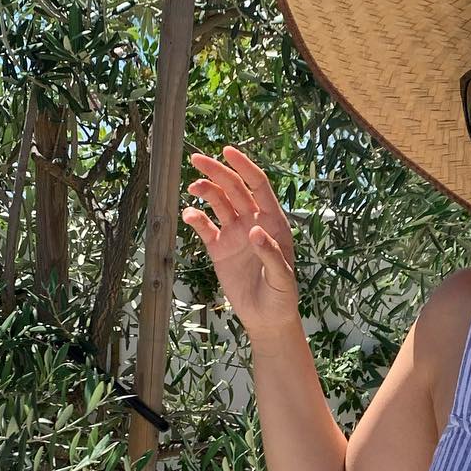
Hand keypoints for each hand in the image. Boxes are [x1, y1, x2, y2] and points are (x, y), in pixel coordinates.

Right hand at [181, 145, 302, 339]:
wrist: (266, 318)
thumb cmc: (281, 297)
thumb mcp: (281, 278)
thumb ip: (271, 254)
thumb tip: (255, 231)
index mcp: (273, 222)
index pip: (258, 186)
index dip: (244, 167)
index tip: (228, 151)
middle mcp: (253, 222)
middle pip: (234, 189)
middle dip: (217, 172)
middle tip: (196, 159)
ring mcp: (235, 234)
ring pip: (218, 203)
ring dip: (206, 191)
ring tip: (193, 188)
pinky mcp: (219, 249)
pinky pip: (205, 228)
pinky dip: (195, 218)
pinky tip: (188, 214)